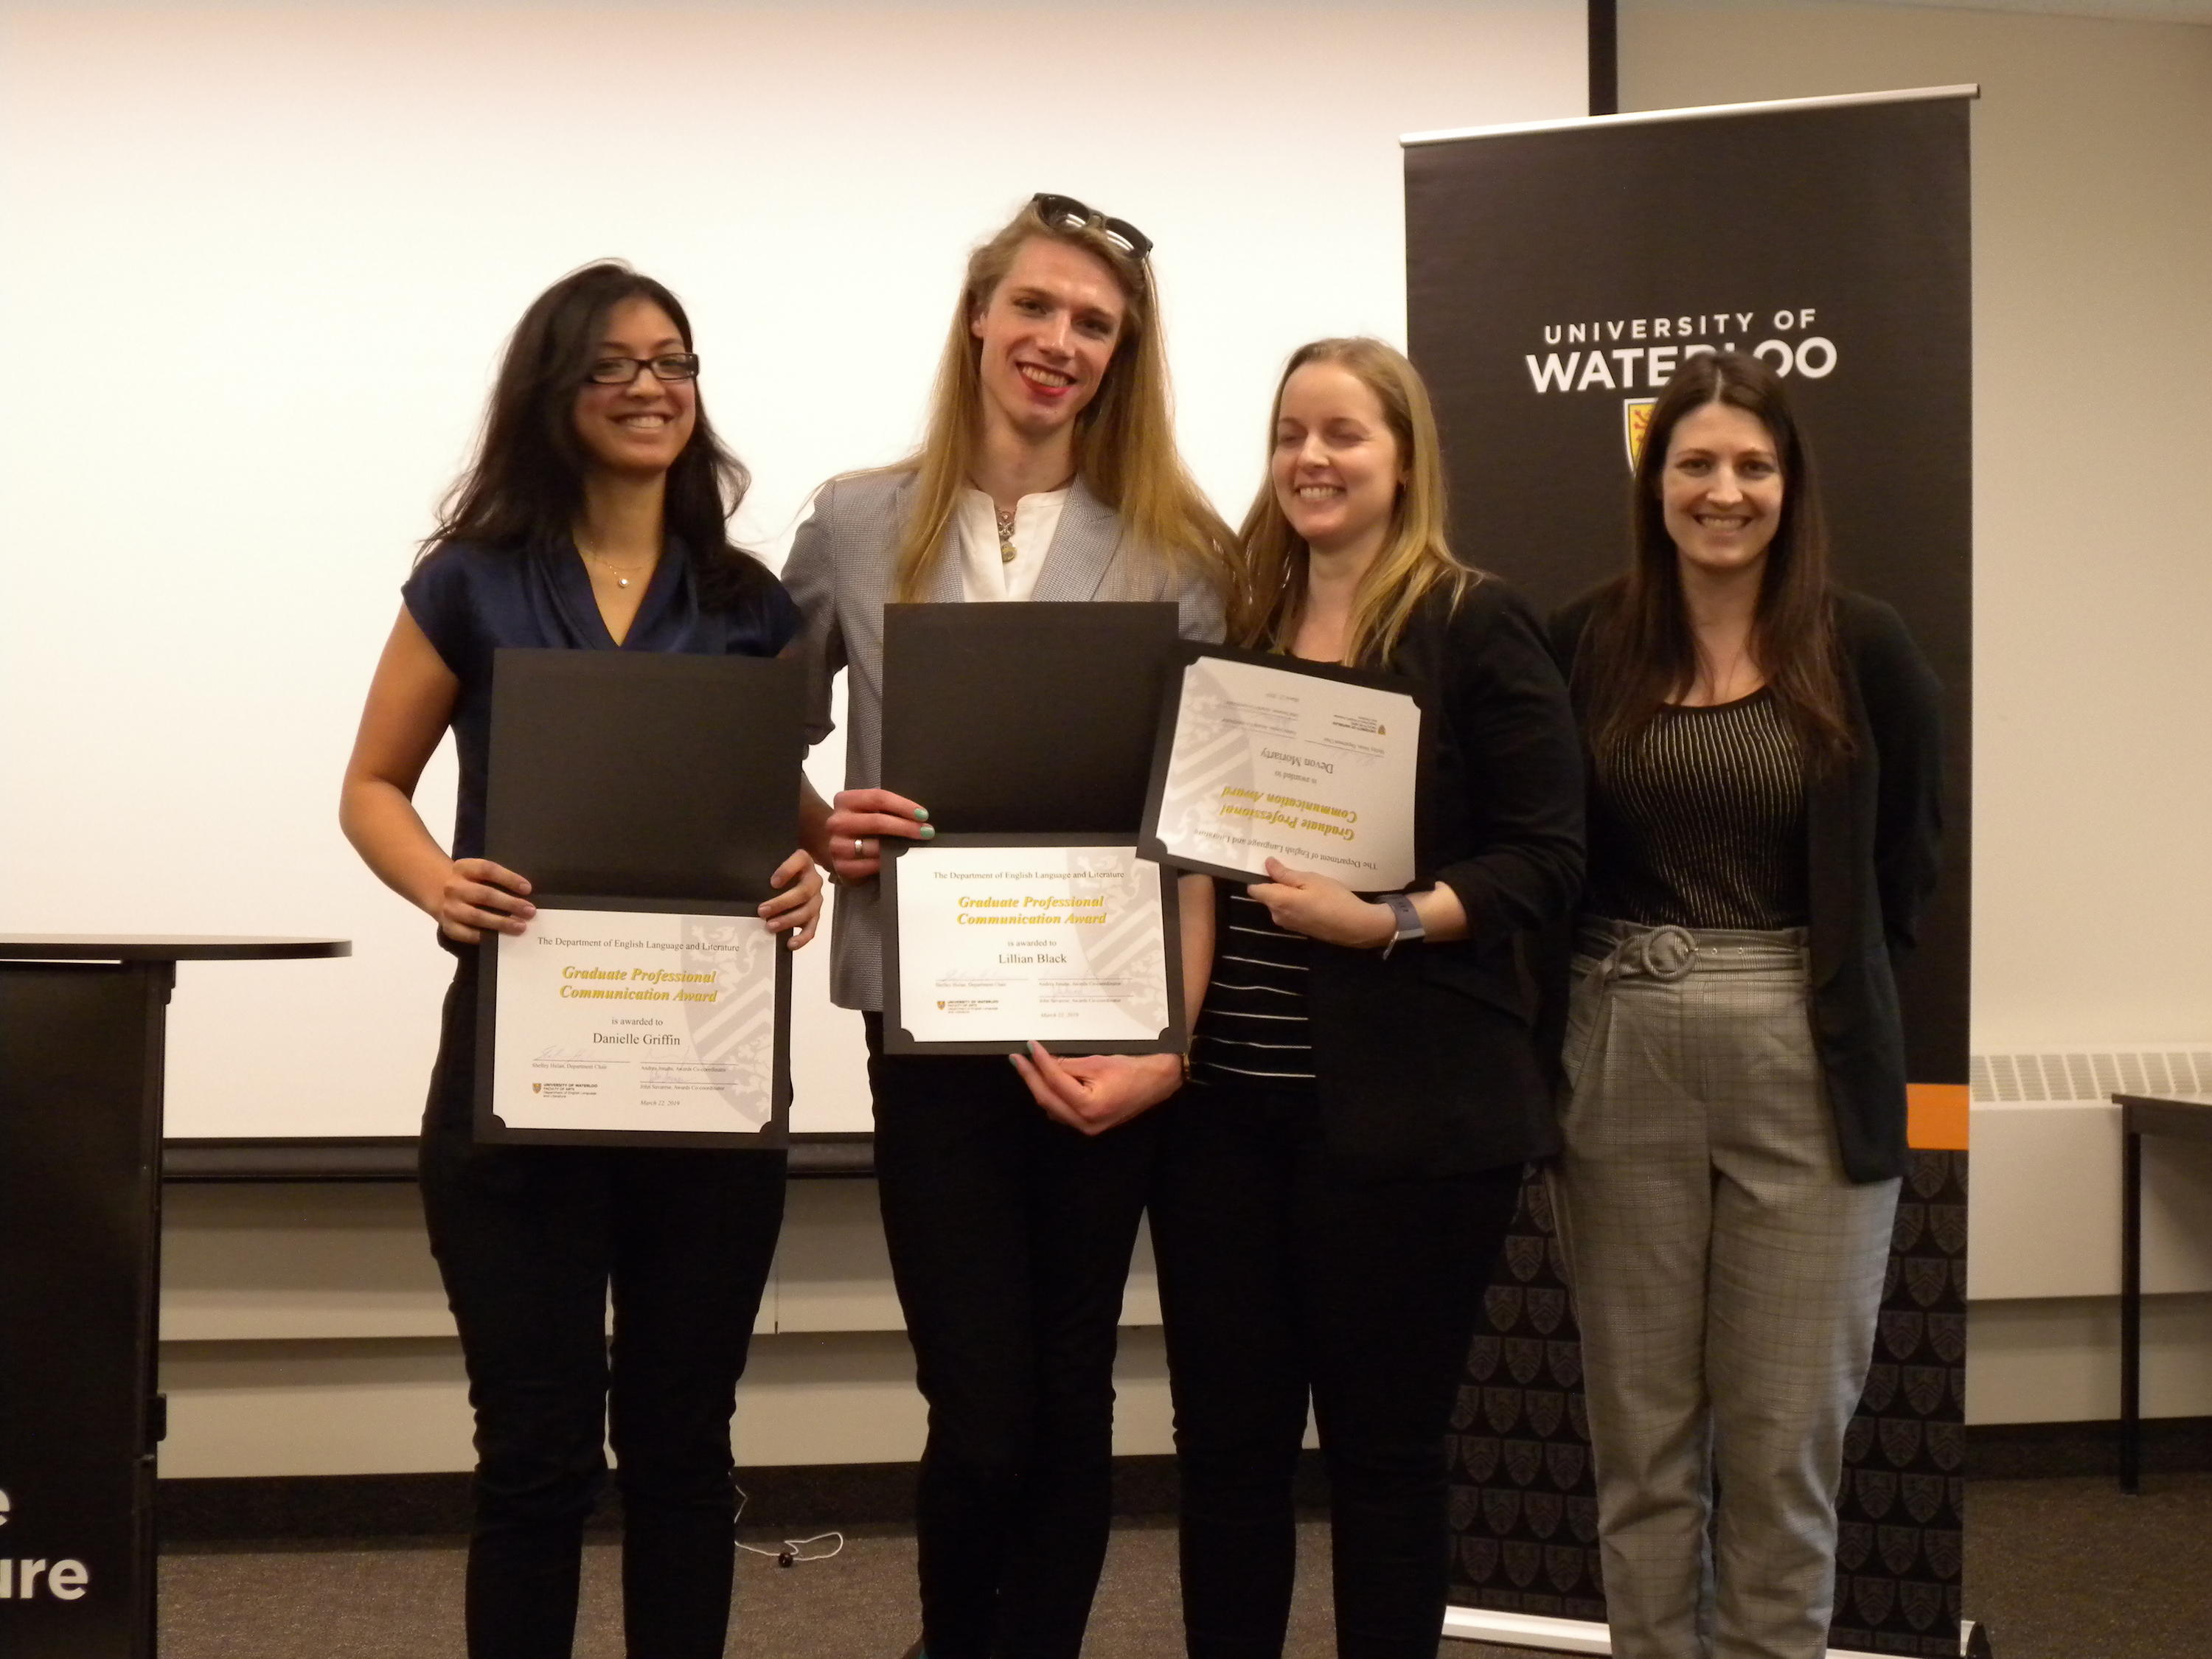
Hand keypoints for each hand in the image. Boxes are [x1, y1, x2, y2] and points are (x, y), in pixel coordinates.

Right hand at [433, 858, 534, 942]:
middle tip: (530, 911)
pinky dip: (485, 936)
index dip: (509, 879)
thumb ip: (499, 880)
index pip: (488, 869)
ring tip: (521, 926)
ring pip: (477, 916)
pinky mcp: (448, 926)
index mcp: (463, 868)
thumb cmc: (472, 884)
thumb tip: (526, 894)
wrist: (441, 897)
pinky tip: (501, 938)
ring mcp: (449, 908)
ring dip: (501, 922)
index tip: (528, 889)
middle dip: (510, 903)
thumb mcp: (479, 874)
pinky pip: (467, 934)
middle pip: (485, 894)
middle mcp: (453, 887)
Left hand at [758, 848, 824, 949]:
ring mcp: (816, 899)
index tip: (772, 882)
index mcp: (803, 861)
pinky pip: (812, 928)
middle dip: (782, 903)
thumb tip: (739, 879)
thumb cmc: (779, 869)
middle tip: (762, 911)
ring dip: (788, 921)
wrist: (796, 875)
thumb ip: (763, 867)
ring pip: (808, 911)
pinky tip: (790, 944)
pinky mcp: (815, 915)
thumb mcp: (772, 863)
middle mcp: (814, 880)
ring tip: (770, 927)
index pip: (798, 861)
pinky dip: (802, 938)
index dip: (787, 872)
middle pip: (803, 892)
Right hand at [824, 788, 931, 883]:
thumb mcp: (870, 811)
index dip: (903, 806)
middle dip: (905, 827)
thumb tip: (919, 819)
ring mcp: (836, 845)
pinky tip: (896, 862)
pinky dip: (884, 864)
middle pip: (877, 821)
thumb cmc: (862, 826)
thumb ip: (888, 811)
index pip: (878, 798)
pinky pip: (867, 866)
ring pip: (873, 846)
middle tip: (926, 832)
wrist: (838, 847)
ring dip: (897, 849)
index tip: (923, 814)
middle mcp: (837, 821)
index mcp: (845, 800)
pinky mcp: (840, 866)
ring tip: (914, 849)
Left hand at [1009, 1043, 1182, 1135]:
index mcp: (1089, 1107)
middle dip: (1030, 1078)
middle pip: (1047, 1099)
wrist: (1157, 1082)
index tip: (1029, 1047)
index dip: (1039, 1063)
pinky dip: (1053, 1095)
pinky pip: (1063, 1111)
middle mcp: (1085, 1123)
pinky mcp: (1089, 1124)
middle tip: (1018, 1059)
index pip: (1055, 1082)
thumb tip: (1044, 1061)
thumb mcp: (1098, 1063)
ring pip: (1052, 1107)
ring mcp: (1087, 1127)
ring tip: (1028, 1066)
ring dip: (1039, 1087)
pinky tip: (1047, 1079)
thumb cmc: (1132, 1070)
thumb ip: (1068, 1065)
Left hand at [1246, 858, 1395, 948]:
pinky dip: (1296, 902)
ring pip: (1280, 903)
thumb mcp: (1310, 879)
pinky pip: (1290, 911)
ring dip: (1288, 892)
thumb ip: (1285, 874)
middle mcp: (1278, 915)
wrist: (1355, 926)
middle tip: (1294, 868)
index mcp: (1277, 902)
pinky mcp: (1299, 929)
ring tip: (1306, 879)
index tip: (1269, 864)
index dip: (1259, 876)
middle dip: (1277, 883)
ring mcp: (1288, 924)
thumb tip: (1267, 863)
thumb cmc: (1333, 899)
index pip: (1254, 889)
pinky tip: (1313, 895)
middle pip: (1268, 896)